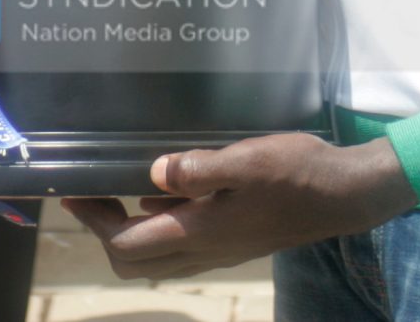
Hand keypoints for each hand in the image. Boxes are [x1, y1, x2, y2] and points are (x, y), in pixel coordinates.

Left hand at [60, 133, 415, 280]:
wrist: (345, 196)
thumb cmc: (298, 173)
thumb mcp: (246, 160)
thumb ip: (198, 168)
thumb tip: (151, 174)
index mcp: (200, 232)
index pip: (127, 244)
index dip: (94, 222)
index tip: (74, 194)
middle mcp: (205, 249)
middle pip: (136, 260)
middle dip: (105, 231)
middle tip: (93, 193)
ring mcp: (221, 249)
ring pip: (158, 257)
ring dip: (131, 231)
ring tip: (117, 191)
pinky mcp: (235, 240)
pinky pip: (182, 245)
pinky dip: (161, 225)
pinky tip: (164, 191)